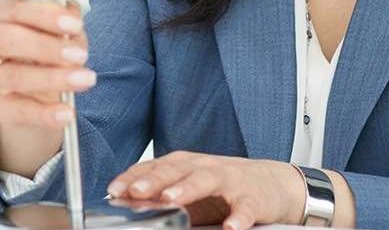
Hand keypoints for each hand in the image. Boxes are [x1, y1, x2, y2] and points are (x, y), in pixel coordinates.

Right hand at [0, 0, 91, 131]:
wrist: (34, 88)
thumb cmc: (46, 49)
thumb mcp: (59, 32)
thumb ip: (65, 27)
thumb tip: (74, 26)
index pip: (15, 9)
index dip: (45, 16)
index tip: (75, 25)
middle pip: (5, 40)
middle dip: (46, 47)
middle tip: (80, 55)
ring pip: (11, 76)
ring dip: (51, 79)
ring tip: (83, 80)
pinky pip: (15, 111)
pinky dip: (44, 114)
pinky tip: (67, 114)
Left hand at [107, 152, 301, 229]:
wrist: (273, 184)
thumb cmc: (225, 187)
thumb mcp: (191, 189)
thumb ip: (164, 196)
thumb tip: (129, 205)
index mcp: (186, 164)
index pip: (155, 167)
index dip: (134, 177)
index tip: (114, 190)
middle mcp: (205, 167)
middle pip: (177, 170)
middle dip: (154, 179)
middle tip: (136, 191)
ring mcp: (230, 180)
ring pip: (207, 180)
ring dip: (188, 188)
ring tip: (172, 199)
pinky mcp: (253, 198)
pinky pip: (245, 207)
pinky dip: (239, 216)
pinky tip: (231, 227)